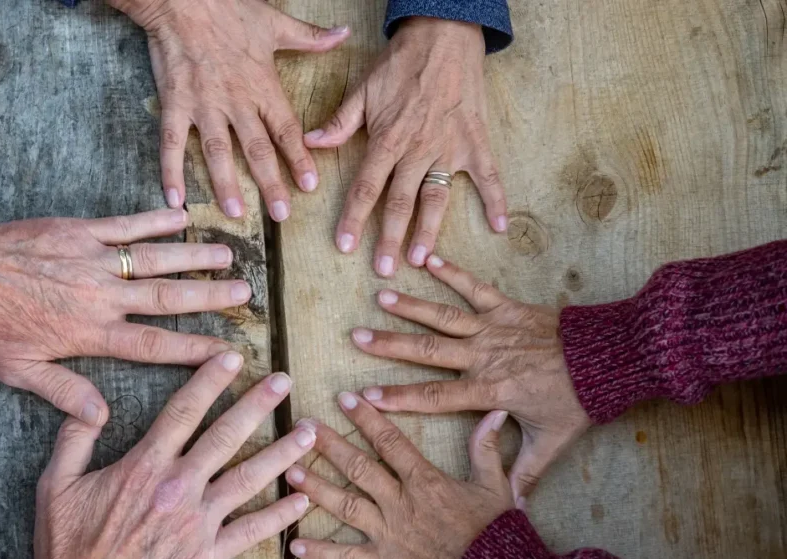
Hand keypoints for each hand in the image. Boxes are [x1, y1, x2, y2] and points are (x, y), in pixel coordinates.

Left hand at [0, 209, 247, 424]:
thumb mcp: (18, 371)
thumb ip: (65, 391)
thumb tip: (103, 417)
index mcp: (89, 333)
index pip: (153, 345)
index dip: (194, 349)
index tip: (227, 352)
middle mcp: (100, 296)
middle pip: (167, 297)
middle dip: (210, 296)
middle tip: (245, 293)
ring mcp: (91, 259)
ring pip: (155, 258)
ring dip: (194, 256)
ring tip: (228, 253)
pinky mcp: (78, 231)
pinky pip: (124, 225)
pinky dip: (155, 219)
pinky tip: (181, 216)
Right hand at [26, 352, 312, 558]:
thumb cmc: (64, 545)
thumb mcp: (55, 483)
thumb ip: (74, 438)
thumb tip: (89, 402)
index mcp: (144, 466)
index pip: (184, 412)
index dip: (210, 380)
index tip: (233, 357)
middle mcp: (177, 488)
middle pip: (226, 436)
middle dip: (258, 404)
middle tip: (284, 381)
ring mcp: (196, 523)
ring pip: (248, 479)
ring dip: (282, 453)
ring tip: (310, 432)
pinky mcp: (207, 557)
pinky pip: (251, 532)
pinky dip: (280, 515)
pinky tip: (303, 499)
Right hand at [115, 0, 348, 219]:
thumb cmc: (227, 8)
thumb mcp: (274, 22)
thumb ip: (310, 38)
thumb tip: (343, 35)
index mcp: (262, 86)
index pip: (286, 129)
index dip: (299, 159)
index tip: (310, 185)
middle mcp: (235, 101)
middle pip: (256, 149)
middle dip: (270, 183)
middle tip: (281, 214)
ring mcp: (203, 104)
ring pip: (217, 151)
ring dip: (226, 183)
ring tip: (235, 212)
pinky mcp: (174, 103)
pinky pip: (171, 143)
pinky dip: (171, 172)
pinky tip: (175, 199)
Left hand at [287, 394, 512, 558]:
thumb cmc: (497, 532)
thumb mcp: (496, 486)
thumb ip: (487, 448)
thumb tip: (494, 413)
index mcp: (425, 481)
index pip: (390, 442)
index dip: (366, 418)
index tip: (344, 398)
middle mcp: (401, 503)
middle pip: (359, 468)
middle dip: (329, 445)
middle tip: (302, 427)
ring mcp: (390, 534)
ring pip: (346, 505)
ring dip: (317, 488)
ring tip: (290, 472)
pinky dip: (321, 554)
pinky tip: (294, 546)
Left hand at [305, 18, 506, 275]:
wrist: (444, 35)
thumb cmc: (401, 62)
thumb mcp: (363, 89)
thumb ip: (340, 123)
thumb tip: (311, 143)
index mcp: (387, 139)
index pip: (365, 187)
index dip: (353, 218)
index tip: (345, 246)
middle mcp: (417, 150)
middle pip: (400, 202)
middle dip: (390, 238)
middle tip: (385, 270)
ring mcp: (448, 148)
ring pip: (436, 198)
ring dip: (429, 231)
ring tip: (421, 260)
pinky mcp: (475, 142)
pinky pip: (488, 176)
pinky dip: (496, 200)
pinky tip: (500, 227)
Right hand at [349, 256, 590, 502]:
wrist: (609, 358)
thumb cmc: (579, 400)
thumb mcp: (551, 441)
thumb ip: (525, 473)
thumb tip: (513, 511)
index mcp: (490, 391)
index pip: (436, 397)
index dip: (399, 398)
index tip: (367, 397)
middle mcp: (485, 357)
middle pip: (429, 351)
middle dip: (390, 345)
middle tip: (356, 337)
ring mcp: (495, 328)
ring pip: (445, 317)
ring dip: (412, 307)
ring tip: (381, 298)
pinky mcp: (508, 307)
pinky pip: (476, 288)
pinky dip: (453, 273)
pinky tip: (429, 260)